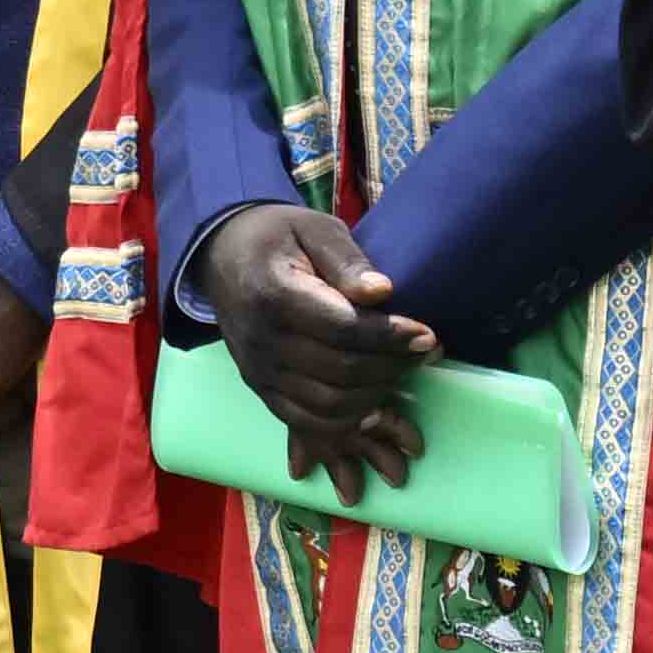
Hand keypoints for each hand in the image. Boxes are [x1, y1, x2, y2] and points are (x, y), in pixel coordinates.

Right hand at [200, 203, 434, 485]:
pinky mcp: (260, 388)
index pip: (343, 330)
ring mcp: (258, 371)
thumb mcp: (314, 229)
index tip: (428, 335)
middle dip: (393, 367)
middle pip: (341, 372)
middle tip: (425, 352)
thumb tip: (382, 292)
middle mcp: (263, 341)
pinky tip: (373, 405)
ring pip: (327, 405)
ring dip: (375, 396)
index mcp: (275, 295)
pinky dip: (344, 423)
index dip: (391, 338)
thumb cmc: (278, 237)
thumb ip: (347, 260)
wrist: (223, 254)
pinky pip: (305, 422)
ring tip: (401, 373)